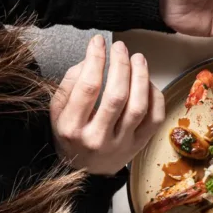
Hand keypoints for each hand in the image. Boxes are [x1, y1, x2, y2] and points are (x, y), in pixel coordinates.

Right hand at [50, 35, 163, 175]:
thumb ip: (71, 83)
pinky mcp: (139, 145)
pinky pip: (155, 118)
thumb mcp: (58, 110)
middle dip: (121, 66)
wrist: (85, 170)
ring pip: (138, 107)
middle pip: (116, 96)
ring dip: (141, 77)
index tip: (98, 42)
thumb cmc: (72, 134)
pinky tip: (148, 82)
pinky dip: (155, 96)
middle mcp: (97, 137)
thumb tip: (93, 59)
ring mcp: (121, 144)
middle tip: (121, 48)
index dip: (95, 60)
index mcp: (72, 127)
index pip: (88, 87)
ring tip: (138, 58)